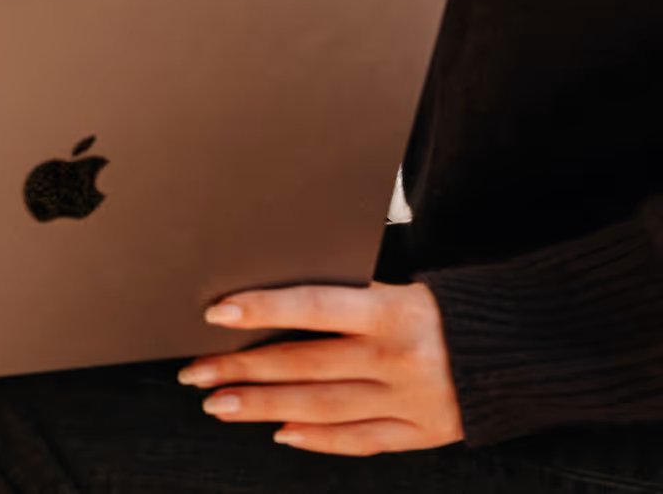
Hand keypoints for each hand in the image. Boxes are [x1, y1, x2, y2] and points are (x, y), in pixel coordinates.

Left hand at [179, 281, 462, 456]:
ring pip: (322, 408)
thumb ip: (354, 295)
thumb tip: (284, 300)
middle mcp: (396, 358)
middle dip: (244, 369)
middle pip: (305, 365)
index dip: (262, 309)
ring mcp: (409, 401)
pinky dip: (318, 438)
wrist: (530, 346)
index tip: (216, 312)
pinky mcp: (422, 433)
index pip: (312, 307)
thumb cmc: (456, 304)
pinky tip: (281, 434)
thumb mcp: (406, 285)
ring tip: (219, 405)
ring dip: (264, 408)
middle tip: (194, 372)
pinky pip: (360, 440)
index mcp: (392, 310)